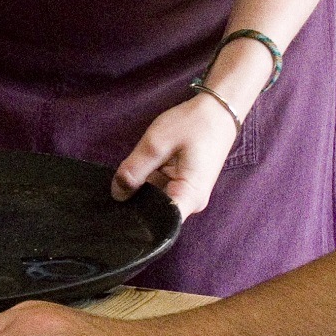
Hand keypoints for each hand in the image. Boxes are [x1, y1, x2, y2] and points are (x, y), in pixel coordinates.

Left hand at [112, 90, 240, 213]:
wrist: (218, 111)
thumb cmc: (193, 124)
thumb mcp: (157, 142)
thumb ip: (135, 169)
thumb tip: (117, 194)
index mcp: (189, 197)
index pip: (159, 224)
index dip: (136, 220)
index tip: (117, 211)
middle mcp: (190, 203)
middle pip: (155, 213)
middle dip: (134, 201)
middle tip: (117, 185)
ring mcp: (188, 195)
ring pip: (155, 200)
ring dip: (141, 189)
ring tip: (130, 173)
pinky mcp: (184, 186)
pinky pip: (161, 190)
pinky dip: (149, 181)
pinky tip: (142, 168)